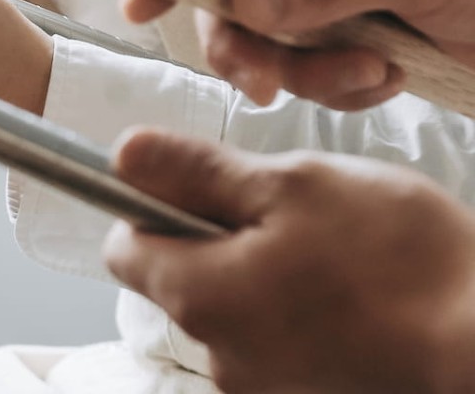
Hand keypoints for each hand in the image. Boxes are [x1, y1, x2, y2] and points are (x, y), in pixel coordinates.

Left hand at [104, 128, 474, 393]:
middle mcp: (219, 358)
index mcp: (199, 297)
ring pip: (232, 307)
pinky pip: (276, 341)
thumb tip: (124, 153)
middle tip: (288, 209)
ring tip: (332, 252)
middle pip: (179, 278)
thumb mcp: (291, 185)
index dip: (151, 205)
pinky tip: (349, 292)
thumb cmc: (398, 259)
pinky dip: (297, 310)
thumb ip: (197, 172)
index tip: (200, 183)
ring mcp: (266, 390)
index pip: (126, 248)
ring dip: (262, 272)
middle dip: (217, 235)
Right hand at [121, 0, 474, 108]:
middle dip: (253, 40)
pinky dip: (338, 79)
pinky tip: (387, 74)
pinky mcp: (342, 12)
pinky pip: (304, 56)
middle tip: (265, 87)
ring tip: (371, 75)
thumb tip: (243, 4)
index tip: (139, 9)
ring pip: (267, 29)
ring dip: (309, 67)